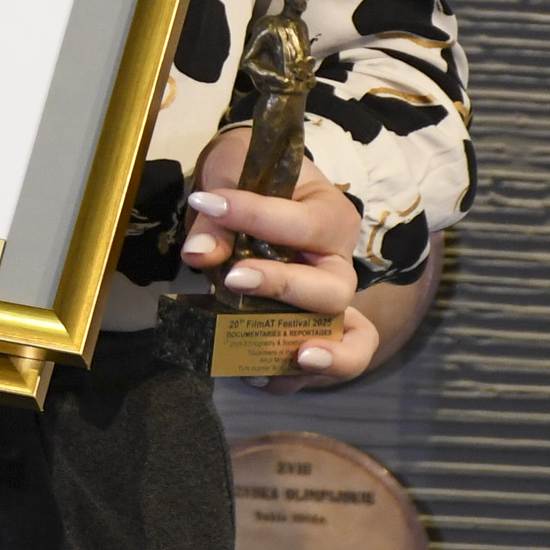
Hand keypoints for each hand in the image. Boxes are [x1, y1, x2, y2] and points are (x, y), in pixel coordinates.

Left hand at [178, 128, 377, 389]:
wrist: (251, 182)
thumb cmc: (250, 172)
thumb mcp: (233, 173)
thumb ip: (218, 217)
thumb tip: (199, 255)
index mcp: (331, 218)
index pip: (302, 225)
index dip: (255, 217)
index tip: (207, 202)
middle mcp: (338, 265)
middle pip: (333, 291)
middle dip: (285, 289)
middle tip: (233, 279)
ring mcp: (328, 305)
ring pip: (349, 340)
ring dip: (323, 355)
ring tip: (292, 358)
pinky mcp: (308, 332)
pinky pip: (316, 365)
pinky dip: (291, 377)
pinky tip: (254, 374)